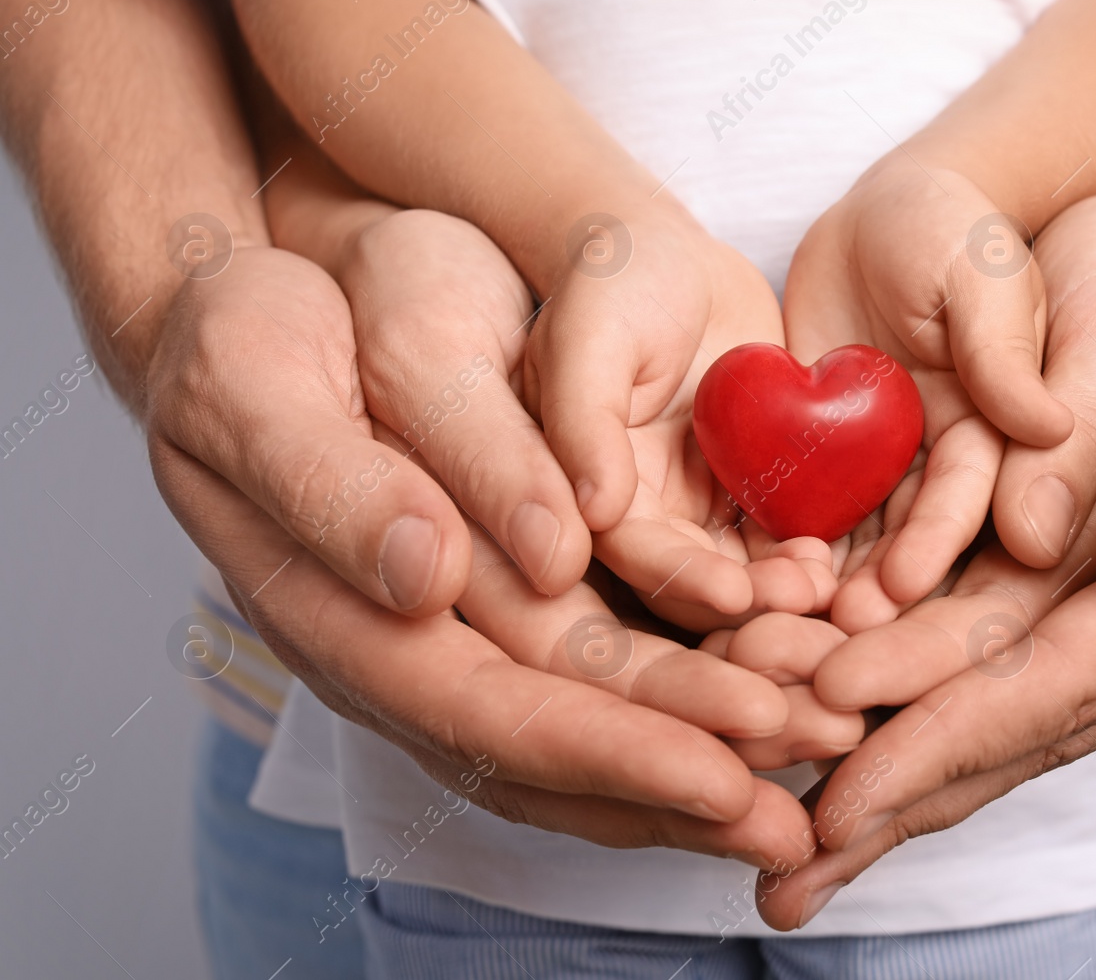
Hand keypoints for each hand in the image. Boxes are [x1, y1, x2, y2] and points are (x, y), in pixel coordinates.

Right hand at [145, 245, 815, 867]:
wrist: (250, 313)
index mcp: (345, 621)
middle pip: (563, 744)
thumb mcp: (258, 382)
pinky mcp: (504, 598)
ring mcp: (459, 635)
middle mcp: (412, 653)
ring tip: (818, 770)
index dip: (612, 750)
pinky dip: (685, 697)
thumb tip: (427, 580)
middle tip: (806, 816)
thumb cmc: (243, 341)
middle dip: (688, 781)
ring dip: (705, 757)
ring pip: (591, 725)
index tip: (725, 776)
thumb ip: (334, 487)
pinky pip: (601, 672)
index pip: (491, 715)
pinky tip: (767, 700)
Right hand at [526, 201, 835, 626]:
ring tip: (831, 579)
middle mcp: (644, 507)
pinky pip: (783, 527)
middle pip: (696, 575)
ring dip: (785, 582)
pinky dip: (812, 544)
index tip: (737, 595)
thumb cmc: (614, 280)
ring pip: (744, 564)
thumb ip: (584, 421)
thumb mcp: (588, 338)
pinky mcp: (752, 483)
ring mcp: (700, 500)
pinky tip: (848, 547)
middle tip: (808, 597)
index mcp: (589, 485)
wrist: (670, 253)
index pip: (635, 552)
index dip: (684, 579)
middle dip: (750, 595)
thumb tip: (594, 510)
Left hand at [752, 177, 1095, 927]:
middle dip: (910, 788)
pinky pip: (1001, 652)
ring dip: (902, 764)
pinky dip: (921, 697)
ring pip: (1006, 703)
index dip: (961, 728)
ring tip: (800, 829)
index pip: (1081, 673)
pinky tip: (852, 729)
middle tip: (794, 868)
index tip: (854, 783)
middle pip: (1030, 719)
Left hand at [783, 160, 1070, 625]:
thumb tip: (1050, 424)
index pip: (973, 498)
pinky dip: (778, 544)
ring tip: (782, 622)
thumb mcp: (981, 273)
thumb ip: (1005, 347)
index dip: (939, 542)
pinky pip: (803, 509)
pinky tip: (743, 578)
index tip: (903, 586)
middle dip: (877, 588)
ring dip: (825, 585)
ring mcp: (882, 469)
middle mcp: (943, 465)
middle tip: (834, 634)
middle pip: (913, 542)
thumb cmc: (947, 229)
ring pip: (856, 540)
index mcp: (999, 430)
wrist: (875, 217)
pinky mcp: (826, 460)